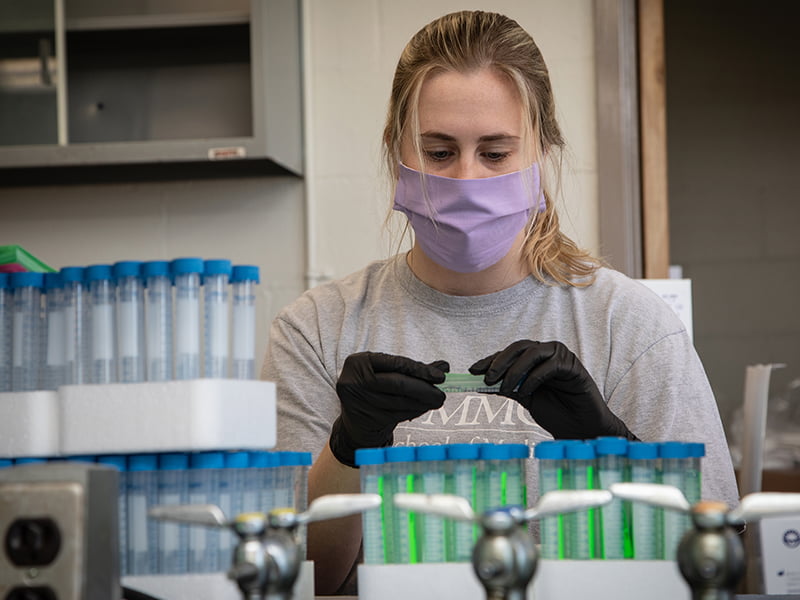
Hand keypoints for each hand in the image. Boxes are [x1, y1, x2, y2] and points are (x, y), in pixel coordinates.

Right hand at [330, 352, 449, 466]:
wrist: (355, 419)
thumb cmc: (375, 389)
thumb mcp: (388, 373)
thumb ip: (415, 369)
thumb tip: (445, 366)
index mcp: (359, 361)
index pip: (396, 363)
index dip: (420, 370)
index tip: (440, 376)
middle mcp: (354, 380)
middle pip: (398, 383)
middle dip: (424, 389)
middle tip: (442, 395)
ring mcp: (358, 401)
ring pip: (399, 401)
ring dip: (422, 403)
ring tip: (435, 401)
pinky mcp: (366, 419)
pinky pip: (397, 415)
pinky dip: (413, 411)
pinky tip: (422, 409)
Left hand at [469, 340, 637, 440]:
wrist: (580, 428)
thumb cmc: (556, 412)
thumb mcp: (525, 398)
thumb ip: (508, 387)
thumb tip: (482, 382)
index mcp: (534, 359)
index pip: (508, 353)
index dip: (490, 360)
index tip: (473, 370)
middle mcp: (547, 353)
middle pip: (518, 347)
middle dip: (499, 361)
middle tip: (487, 378)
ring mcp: (561, 357)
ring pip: (532, 352)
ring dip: (514, 369)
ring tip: (504, 387)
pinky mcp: (573, 366)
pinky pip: (549, 365)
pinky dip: (533, 378)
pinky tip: (526, 391)